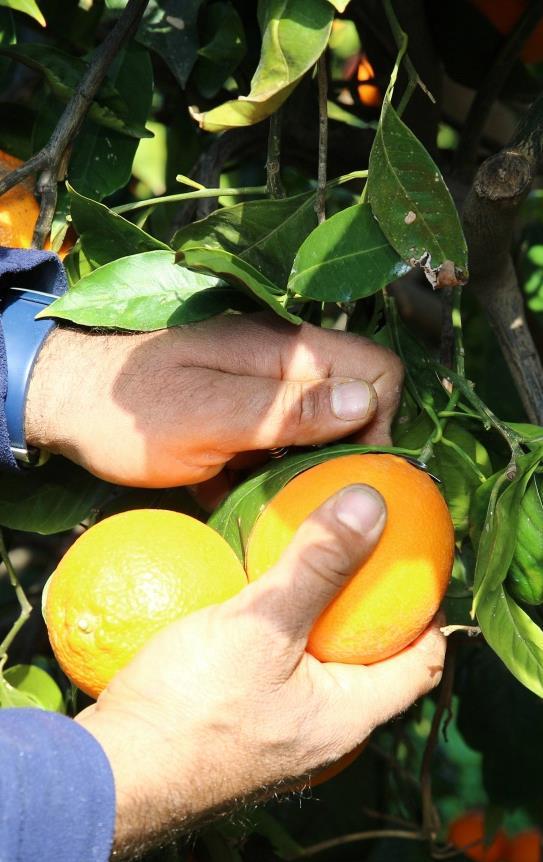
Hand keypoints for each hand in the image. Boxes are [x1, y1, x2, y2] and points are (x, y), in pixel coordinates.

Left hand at [25, 313, 402, 487]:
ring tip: (279, 504)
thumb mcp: (207, 417)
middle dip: (349, 452)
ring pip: (321, 431)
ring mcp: (262, 392)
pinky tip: (249, 498)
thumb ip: (283, 410)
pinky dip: (275, 474)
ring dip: (310, 469)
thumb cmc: (131, 414)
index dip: (379, 421)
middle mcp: (283, 366)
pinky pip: (283, 446)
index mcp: (284, 352)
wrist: (68, 404)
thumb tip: (363, 402)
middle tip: (314, 497)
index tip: (350, 470)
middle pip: (355, 402)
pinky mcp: (242, 419)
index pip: (376, 369)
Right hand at [76, 484, 445, 859]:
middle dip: (372, 613)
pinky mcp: (236, 734)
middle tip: (361, 557)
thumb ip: (318, 565)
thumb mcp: (261, 626)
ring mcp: (277, 739)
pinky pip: (275, 678)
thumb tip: (369, 505)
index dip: (431, 616)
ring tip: (306, 570)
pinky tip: (248, 605)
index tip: (421, 568)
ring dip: (318, 624)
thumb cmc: (191, 709)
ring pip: (317, 671)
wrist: (111, 776)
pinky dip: (276, 640)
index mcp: (348, 719)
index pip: (422, 666)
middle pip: (370, 666)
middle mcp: (322, 736)